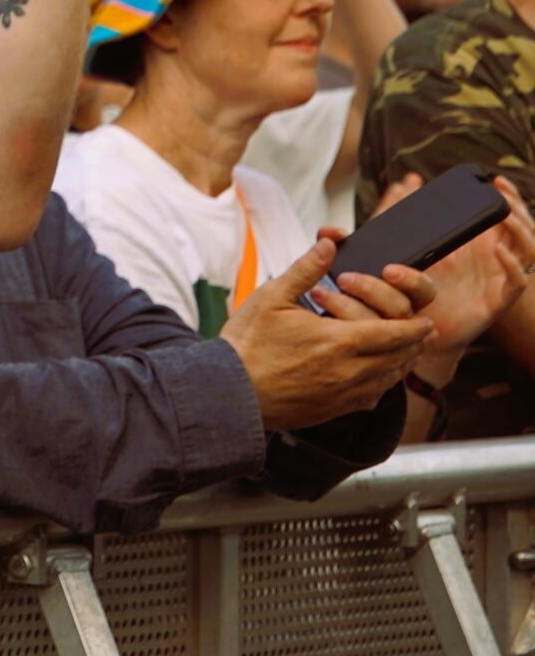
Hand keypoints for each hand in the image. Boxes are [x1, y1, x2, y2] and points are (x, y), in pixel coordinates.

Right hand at [221, 235, 435, 429]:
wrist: (229, 392)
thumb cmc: (247, 344)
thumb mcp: (271, 298)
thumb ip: (305, 270)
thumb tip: (328, 245)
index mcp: (339, 340)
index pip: (395, 332)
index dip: (415, 326)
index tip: (425, 320)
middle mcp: (350, 371)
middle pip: (400, 357)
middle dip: (415, 344)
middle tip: (421, 334)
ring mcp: (344, 394)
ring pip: (389, 379)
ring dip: (401, 363)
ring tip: (404, 352)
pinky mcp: (334, 410)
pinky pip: (373, 398)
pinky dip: (382, 385)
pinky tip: (376, 377)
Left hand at [386, 175, 534, 364]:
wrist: (410, 326)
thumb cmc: (411, 284)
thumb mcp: (410, 243)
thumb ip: (405, 212)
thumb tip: (408, 181)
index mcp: (481, 244)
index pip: (507, 217)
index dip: (509, 198)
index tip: (495, 180)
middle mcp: (496, 260)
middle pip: (524, 230)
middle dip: (518, 208)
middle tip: (502, 193)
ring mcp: (499, 280)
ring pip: (529, 252)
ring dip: (522, 231)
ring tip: (506, 217)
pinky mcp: (497, 301)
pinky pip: (517, 282)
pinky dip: (513, 264)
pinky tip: (499, 250)